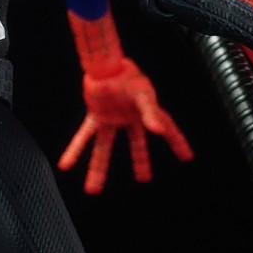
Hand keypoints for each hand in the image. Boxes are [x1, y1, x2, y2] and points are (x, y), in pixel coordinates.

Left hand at [58, 57, 192, 194]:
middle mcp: (130, 118)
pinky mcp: (96, 116)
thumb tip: (158, 131)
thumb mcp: (141, 94)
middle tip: (145, 179)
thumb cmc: (126, 74)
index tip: (187, 157)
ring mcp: (112, 118)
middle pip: (136, 144)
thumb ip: (150, 113)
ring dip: (99, 169)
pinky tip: (65, 164)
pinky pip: (83, 136)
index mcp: (147, 111)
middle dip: (141, 162)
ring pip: (104, 148)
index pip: (167, 129)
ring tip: (93, 189)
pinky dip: (74, 151)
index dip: (178, 142)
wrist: (103, 63)